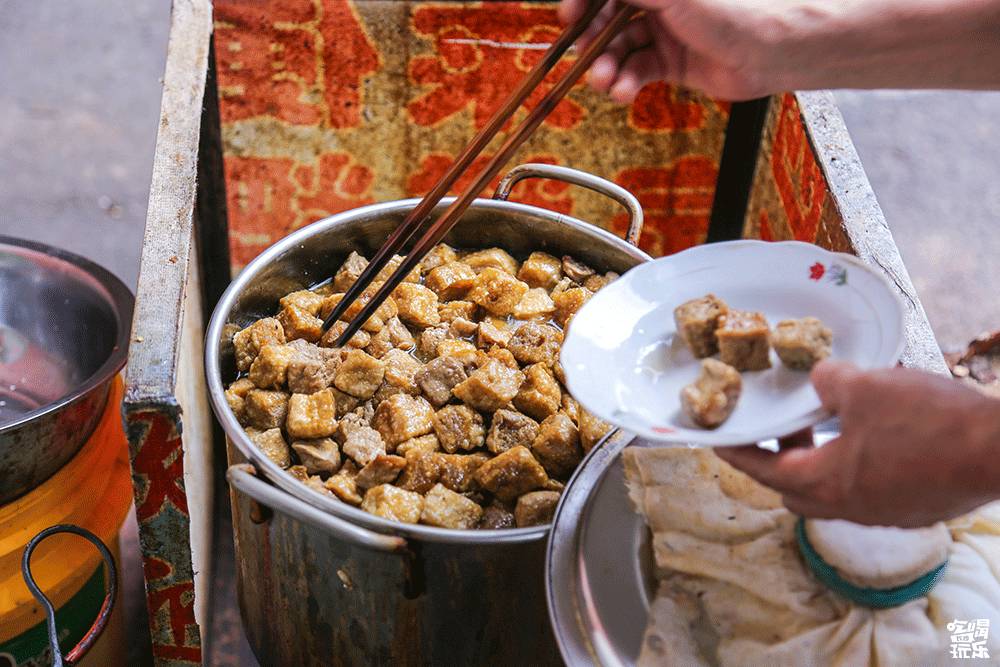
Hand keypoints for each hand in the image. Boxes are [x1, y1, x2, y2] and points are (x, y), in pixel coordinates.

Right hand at [559, 0, 999, 101]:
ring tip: (606, 81)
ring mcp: (665, 32)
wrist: (773, 51)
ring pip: (620, 49)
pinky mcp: (672, 63)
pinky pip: (637, 72)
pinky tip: (625, 90)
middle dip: (592, 38)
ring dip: (607, 66)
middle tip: (582, 53)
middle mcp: (658, 3)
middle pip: (608, 18)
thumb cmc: (734, 11)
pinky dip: (627, 82)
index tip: (568, 15)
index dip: (585, 3)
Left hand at [715, 360, 999, 526]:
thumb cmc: (928, 421)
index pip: (761, 471)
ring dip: (819, 457)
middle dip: (778, 456)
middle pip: (793, 488)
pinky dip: (854, 462)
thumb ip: (828, 381)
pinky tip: (871, 431)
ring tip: (826, 418)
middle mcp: (848, 508)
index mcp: (824, 484)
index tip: (717, 439)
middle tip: (781, 422)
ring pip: (832, 490)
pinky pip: (867, 489)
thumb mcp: (865, 386)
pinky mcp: (913, 509)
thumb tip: (817, 378)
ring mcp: (883, 514)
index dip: (736, 451)